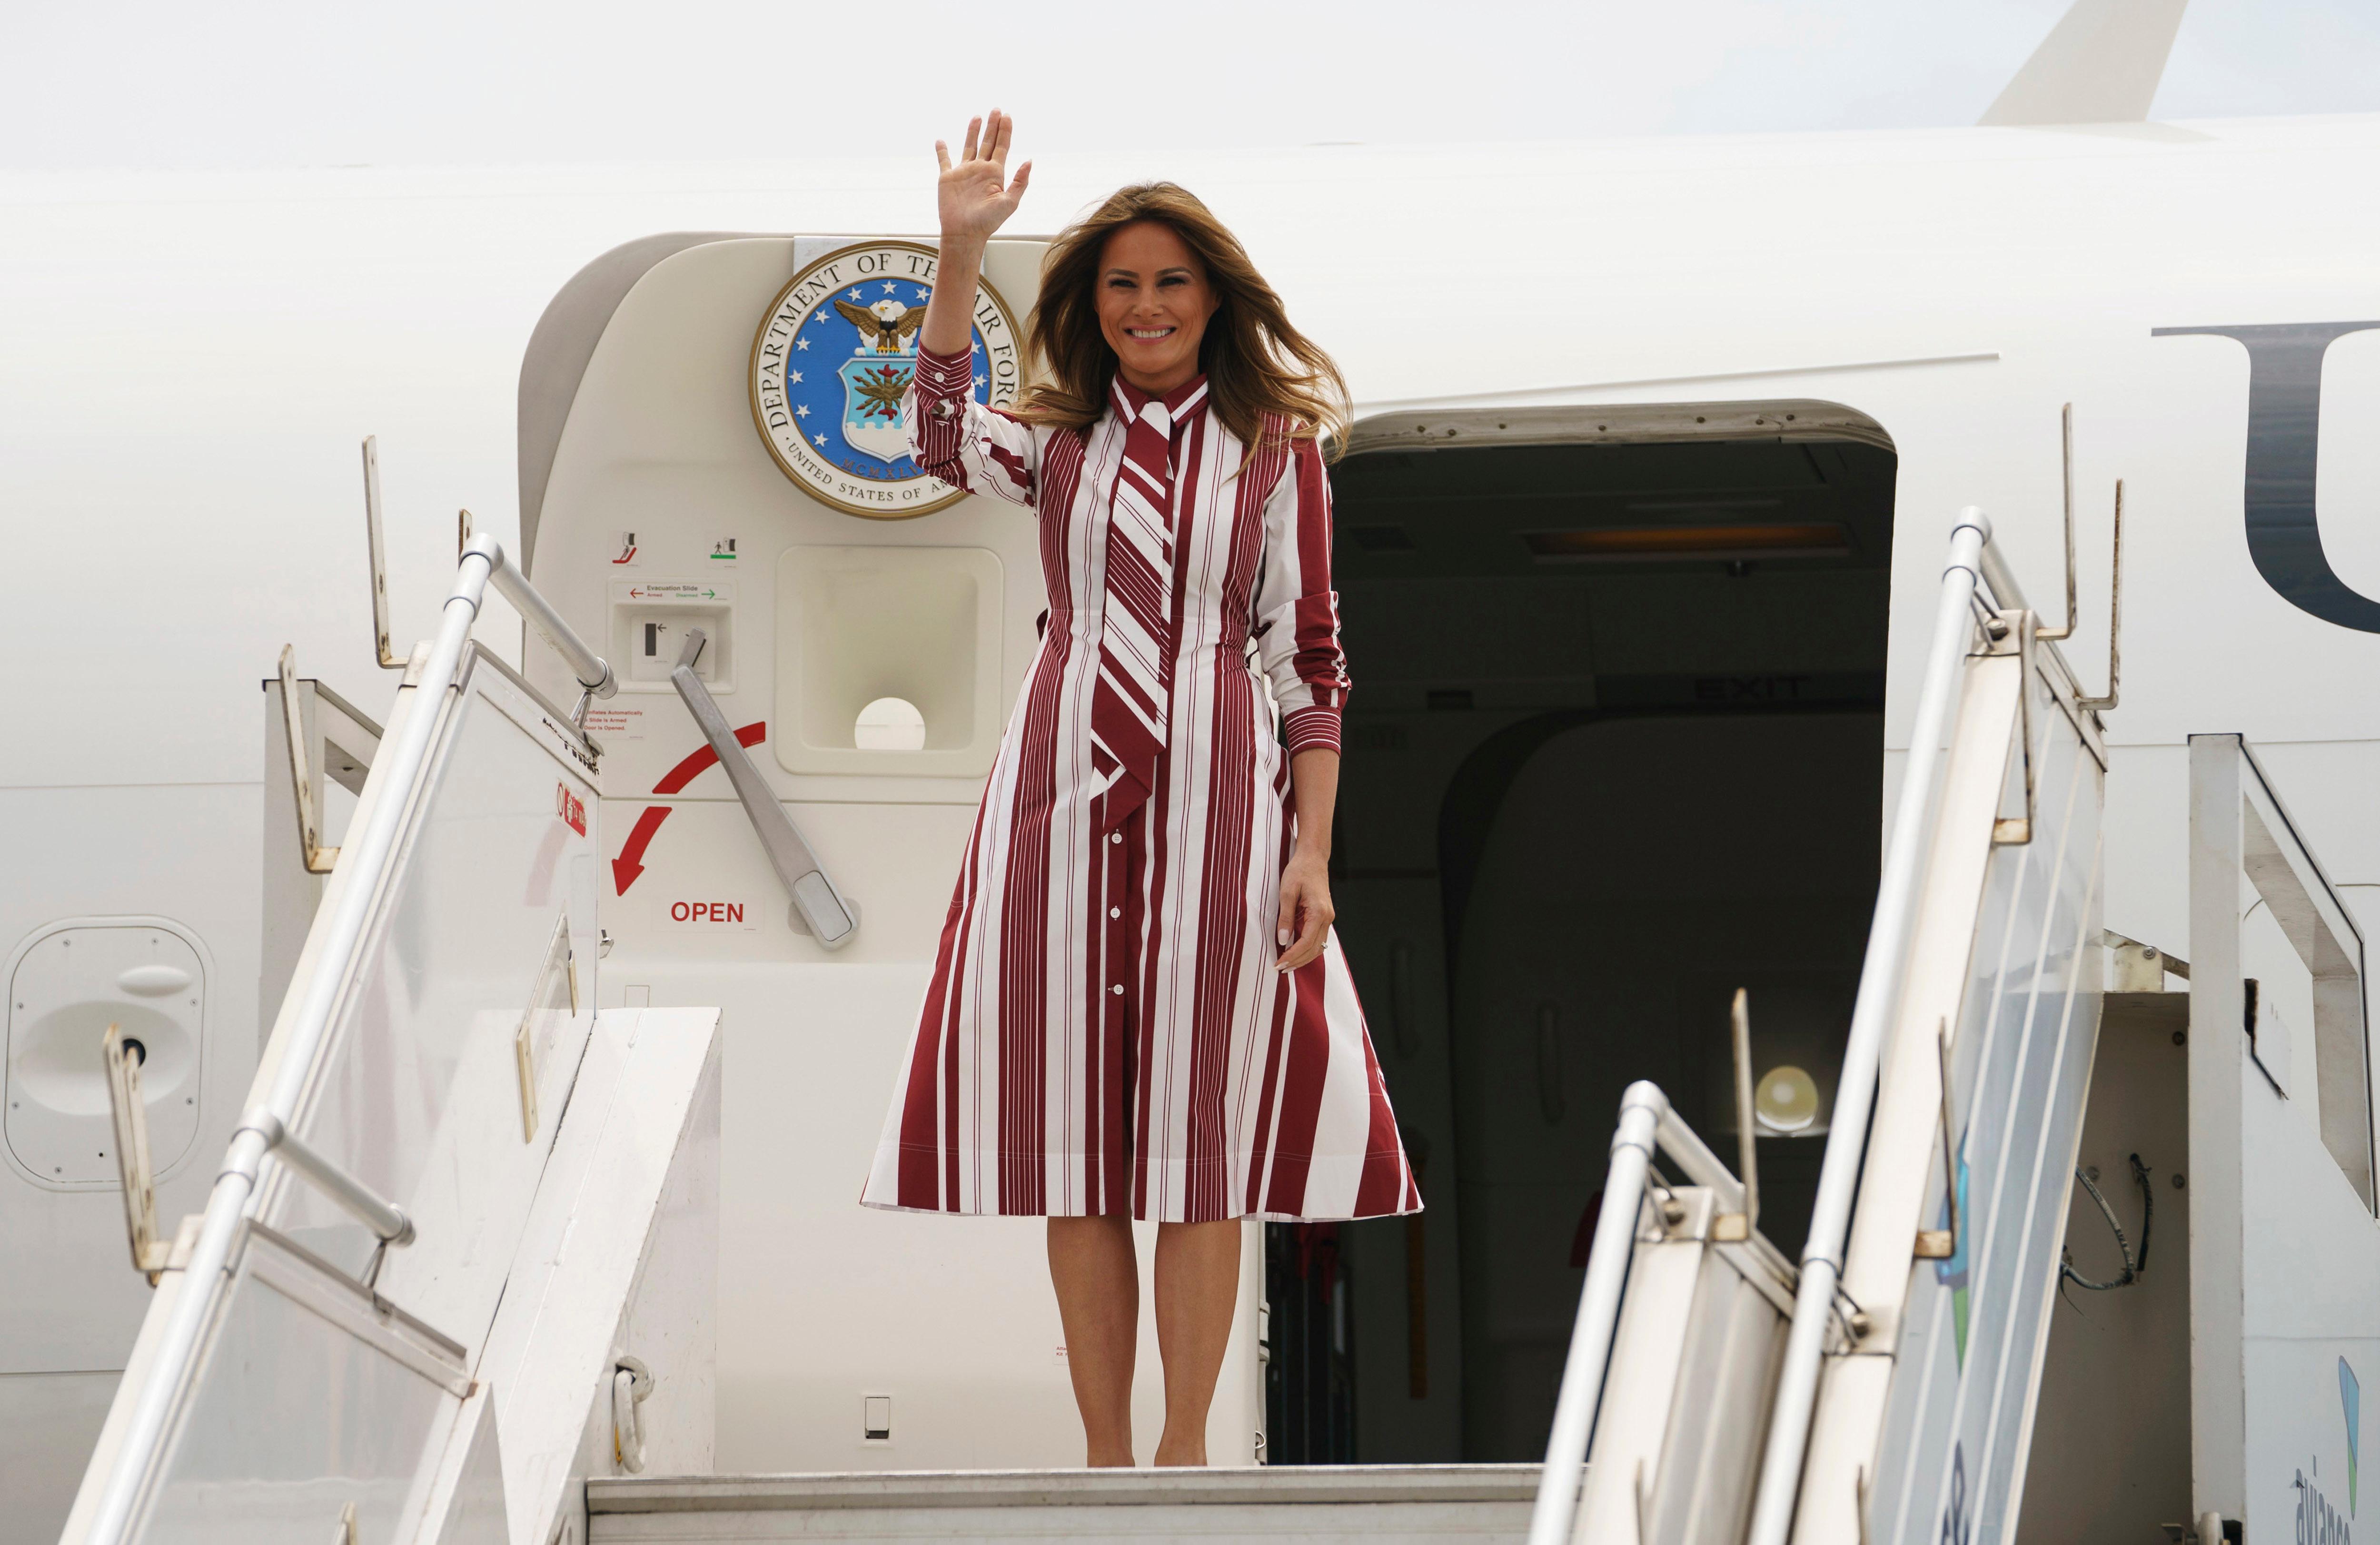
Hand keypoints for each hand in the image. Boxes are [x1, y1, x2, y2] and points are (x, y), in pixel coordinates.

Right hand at [936, 110, 1031, 247]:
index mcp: (995, 174)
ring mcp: (964, 173)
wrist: (964, 233)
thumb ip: (1020, 181)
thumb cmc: (987, 222)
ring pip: (969, 146)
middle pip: (988, 142)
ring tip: (977, 116)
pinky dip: (941, 151)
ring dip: (973, 131)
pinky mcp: (947, 178)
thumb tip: (1030, 160)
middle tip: (996, 109)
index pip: (1002, 147)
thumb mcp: (1010, 202)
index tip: (1007, 116)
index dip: (1005, 131)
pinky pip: (944, 160)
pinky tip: (940, 141)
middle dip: (992, 125)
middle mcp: (980, 170)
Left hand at [1276, 848, 1333, 972]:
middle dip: (1297, 961)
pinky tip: (1295, 953)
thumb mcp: (1287, 892)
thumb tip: (1283, 939)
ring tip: (1287, 965)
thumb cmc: (1299, 871)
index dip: (1292, 956)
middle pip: (1314, 949)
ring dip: (1303, 958)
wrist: (1313, 858)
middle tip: (1280, 968)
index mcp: (1319, 912)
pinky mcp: (1324, 917)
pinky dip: (1307, 949)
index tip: (1279, 963)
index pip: (1306, 942)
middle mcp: (1327, 918)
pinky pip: (1318, 939)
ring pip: (1318, 946)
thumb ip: (1285, 917)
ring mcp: (1328, 918)